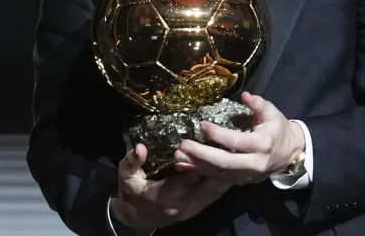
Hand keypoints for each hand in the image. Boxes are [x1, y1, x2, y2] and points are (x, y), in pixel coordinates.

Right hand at [111, 144, 231, 230]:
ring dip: (225, 175)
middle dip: (218, 168)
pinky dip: (224, 182)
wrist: (136, 217)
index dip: (195, 164)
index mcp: (161, 196)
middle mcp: (180, 205)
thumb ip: (132, 162)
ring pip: (213, 192)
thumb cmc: (132, 192)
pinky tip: (234, 168)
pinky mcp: (198, 208)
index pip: (183, 181)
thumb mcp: (126, 176)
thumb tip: (140, 148)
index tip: (208, 146)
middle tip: (233, 148)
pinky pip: (214, 195)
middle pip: (205, 186)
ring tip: (238, 154)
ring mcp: (191, 209)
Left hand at [172, 92, 304, 184]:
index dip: (218, 135)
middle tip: (183, 144)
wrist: (289, 154)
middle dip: (202, 154)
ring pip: (218, 173)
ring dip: (196, 165)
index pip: (236, 141)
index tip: (202, 125)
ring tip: (178, 155)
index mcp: (262, 145)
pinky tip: (183, 166)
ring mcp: (246, 175)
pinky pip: (217, 179)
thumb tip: (245, 95)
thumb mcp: (272, 113)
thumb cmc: (278, 129)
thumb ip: (258, 104)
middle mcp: (254, 163)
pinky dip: (199, 172)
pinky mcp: (240, 181)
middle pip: (224, 162)